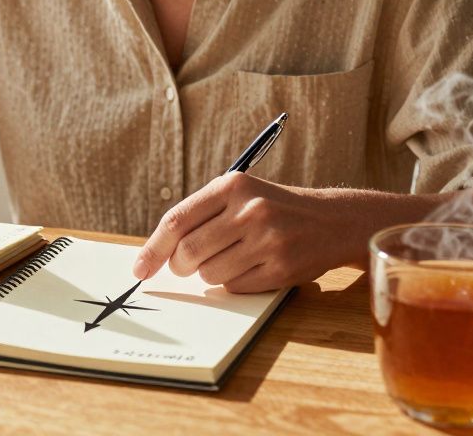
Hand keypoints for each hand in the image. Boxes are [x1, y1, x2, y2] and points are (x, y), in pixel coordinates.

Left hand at [132, 173, 351, 292]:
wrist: (332, 221)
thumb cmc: (273, 208)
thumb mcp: (239, 195)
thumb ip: (200, 214)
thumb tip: (157, 253)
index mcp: (232, 186)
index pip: (176, 221)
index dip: (152, 249)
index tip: (140, 268)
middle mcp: (250, 210)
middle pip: (188, 252)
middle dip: (179, 266)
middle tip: (184, 266)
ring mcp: (268, 240)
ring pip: (210, 273)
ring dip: (210, 273)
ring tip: (230, 258)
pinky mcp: (282, 268)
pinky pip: (235, 286)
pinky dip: (234, 282)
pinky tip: (252, 267)